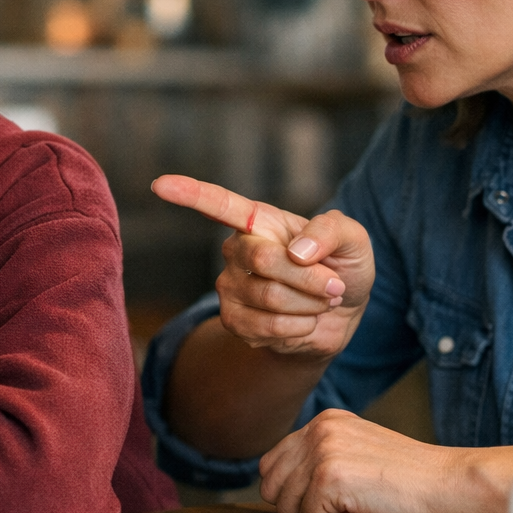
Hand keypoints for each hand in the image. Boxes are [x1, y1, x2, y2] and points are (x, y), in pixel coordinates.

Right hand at [151, 175, 374, 359]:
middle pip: (262, 259)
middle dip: (309, 278)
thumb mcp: (353, 239)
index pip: (217, 204)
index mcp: (257, 220)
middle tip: (332, 285)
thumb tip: (296, 252)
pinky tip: (303, 322)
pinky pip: (268, 328)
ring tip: (319, 302)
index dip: (189, 193)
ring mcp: (230, 287)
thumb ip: (332, 231)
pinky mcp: (234, 322)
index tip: (159, 184)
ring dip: (309, 305)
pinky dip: (300, 328)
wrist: (341, 314)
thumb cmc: (343, 265)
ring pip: (269, 298)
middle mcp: (236, 251)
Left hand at [259, 410, 454, 512]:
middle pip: (271, 486)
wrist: (449, 485)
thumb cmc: (411, 481)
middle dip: (301, 506)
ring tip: (359, 503)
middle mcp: (319, 428)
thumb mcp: (358, 453)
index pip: (271, 463)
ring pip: (286, 507)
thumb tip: (279, 486)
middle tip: (346, 502)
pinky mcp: (330, 476)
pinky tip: (365, 510)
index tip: (332, 495)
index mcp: (325, 420)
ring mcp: (323, 450)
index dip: (294, 491)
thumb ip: (322, 458)